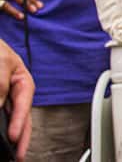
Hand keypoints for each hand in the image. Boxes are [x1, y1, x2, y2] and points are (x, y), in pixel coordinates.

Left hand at [0, 40, 31, 160]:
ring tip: (10, 151)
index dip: (20, 121)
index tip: (14, 137)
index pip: (24, 104)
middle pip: (20, 117)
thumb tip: (1, 105)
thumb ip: (2, 84)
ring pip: (8, 118)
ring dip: (9, 133)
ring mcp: (2, 98)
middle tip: (19, 154)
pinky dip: (0, 125)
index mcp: (22, 81)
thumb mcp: (1, 63)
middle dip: (21, 137)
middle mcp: (13, 93)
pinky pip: (0, 114)